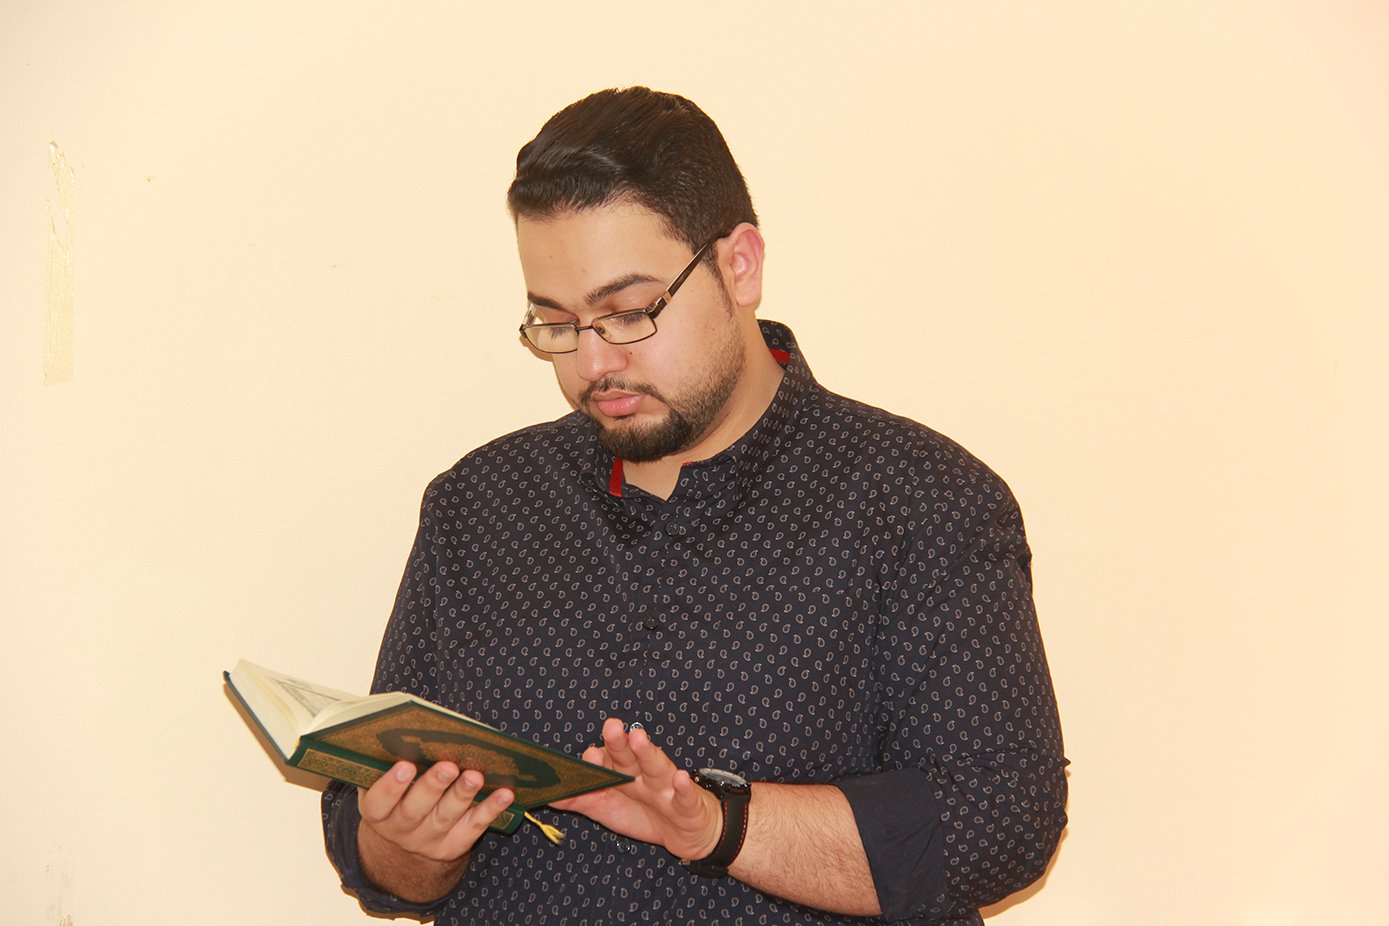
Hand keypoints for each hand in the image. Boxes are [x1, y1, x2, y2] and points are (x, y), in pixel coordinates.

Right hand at [356, 760, 513, 900]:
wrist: (405, 847)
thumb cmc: (395, 799)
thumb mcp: (380, 786)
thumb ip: (384, 765)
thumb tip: (397, 732)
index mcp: (378, 814)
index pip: (378, 802)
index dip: (391, 786)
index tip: (406, 765)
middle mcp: (400, 830)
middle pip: (415, 810)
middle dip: (433, 786)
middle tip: (448, 766)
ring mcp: (427, 841)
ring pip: (446, 817)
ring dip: (463, 795)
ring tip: (475, 776)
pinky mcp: (452, 847)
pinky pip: (473, 828)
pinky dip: (490, 810)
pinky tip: (505, 794)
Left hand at [550, 717, 721, 860]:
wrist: (685, 832)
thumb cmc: (644, 813)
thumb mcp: (607, 809)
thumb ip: (580, 800)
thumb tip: (548, 794)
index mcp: (623, 772)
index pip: (607, 759)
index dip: (597, 758)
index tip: (587, 754)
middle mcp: (643, 774)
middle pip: (629, 756)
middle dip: (619, 742)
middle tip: (609, 727)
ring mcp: (666, 787)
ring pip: (656, 767)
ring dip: (647, 752)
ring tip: (638, 738)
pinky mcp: (687, 804)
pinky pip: (685, 796)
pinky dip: (683, 787)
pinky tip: (679, 778)